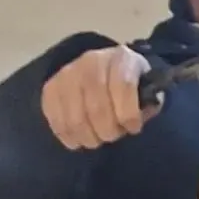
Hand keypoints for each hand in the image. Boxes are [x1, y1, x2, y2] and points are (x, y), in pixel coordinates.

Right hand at [41, 46, 155, 149]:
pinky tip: (79, 140)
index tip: (134, 128)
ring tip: (97, 139)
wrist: (105, 69)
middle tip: (113, 136)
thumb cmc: (130, 85)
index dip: (129, 113)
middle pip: (97, 106)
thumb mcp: (147, 88)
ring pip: (75, 117)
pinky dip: (68, 136)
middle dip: (108, 130)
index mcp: (122, 58)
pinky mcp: (51, 88)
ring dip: (89, 137)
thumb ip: (147, 103)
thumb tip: (134, 121)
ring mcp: (68, 73)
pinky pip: (56, 119)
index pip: (123, 86)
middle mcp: (92, 61)